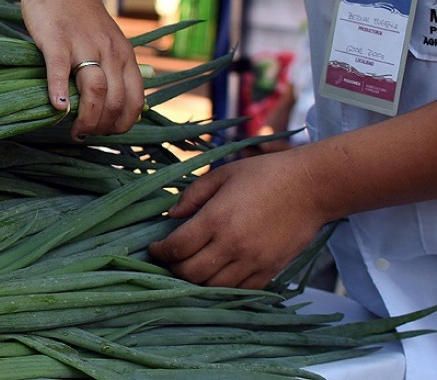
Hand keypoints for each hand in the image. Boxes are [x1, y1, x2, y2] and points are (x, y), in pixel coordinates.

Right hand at [21, 0, 143, 138]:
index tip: (105, 134)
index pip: (134, 101)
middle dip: (102, 127)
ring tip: (73, 131)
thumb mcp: (107, 41)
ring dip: (87, 118)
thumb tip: (108, 107)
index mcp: (124, 55)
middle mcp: (109, 51)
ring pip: (95, 90)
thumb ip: (111, 69)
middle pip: (115, 100)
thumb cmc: (79, 14)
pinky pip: (59, 68)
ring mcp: (83, 44)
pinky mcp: (56, 38)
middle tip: (84, 136)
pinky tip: (57, 107)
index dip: (122, 124)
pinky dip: (59, 91)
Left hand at [148, 151, 327, 288]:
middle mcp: (233, 245)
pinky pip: (240, 291)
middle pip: (190, 273)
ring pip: (213, 287)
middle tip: (169, 260)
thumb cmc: (264, 175)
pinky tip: (217, 274)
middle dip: (172, 269)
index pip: (176, 248)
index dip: (159, 252)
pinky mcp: (270, 270)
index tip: (154, 248)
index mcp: (216, 219)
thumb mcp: (222, 174)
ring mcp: (253, 261)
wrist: (312, 187)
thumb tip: (171, 216)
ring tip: (191, 267)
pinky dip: (223, 287)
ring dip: (196, 281)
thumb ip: (192, 195)